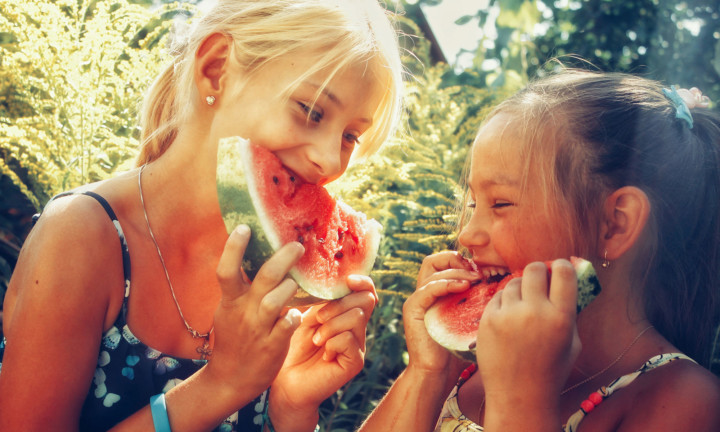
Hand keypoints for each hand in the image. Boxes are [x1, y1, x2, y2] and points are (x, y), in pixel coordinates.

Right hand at [206, 225, 303, 403]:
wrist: (230, 379)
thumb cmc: (234, 337)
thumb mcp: (229, 309)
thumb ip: (240, 286)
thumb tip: (252, 254)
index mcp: (230, 301)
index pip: (226, 270)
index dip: (233, 248)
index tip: (245, 227)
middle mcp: (244, 312)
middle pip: (262, 278)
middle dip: (282, 258)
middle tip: (298, 245)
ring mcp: (258, 329)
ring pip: (275, 301)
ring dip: (290, 288)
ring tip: (297, 281)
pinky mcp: (272, 346)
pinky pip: (286, 326)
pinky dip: (293, 317)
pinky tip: (298, 314)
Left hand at [268, 275, 377, 428]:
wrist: (286, 381)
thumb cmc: (292, 346)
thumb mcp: (304, 315)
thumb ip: (319, 299)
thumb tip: (326, 278)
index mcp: (347, 312)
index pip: (367, 291)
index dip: (362, 281)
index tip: (347, 279)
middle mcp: (357, 328)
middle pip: (365, 300)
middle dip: (338, 304)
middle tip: (318, 318)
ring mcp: (358, 345)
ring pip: (356, 317)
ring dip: (331, 325)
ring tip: (316, 339)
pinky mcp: (355, 362)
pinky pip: (349, 340)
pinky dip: (332, 342)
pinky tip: (322, 353)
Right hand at [403, 251, 477, 372]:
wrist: (437, 373)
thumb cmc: (458, 350)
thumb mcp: (472, 320)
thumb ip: (480, 303)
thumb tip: (506, 288)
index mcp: (436, 292)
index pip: (444, 262)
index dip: (463, 260)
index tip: (483, 270)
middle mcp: (424, 292)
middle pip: (434, 259)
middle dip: (457, 259)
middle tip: (478, 271)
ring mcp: (417, 299)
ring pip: (432, 269)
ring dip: (456, 270)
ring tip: (476, 278)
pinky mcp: (412, 309)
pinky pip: (428, 288)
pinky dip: (446, 283)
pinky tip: (463, 286)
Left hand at [476, 260, 580, 409]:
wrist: (519, 395)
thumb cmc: (550, 370)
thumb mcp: (572, 342)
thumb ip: (570, 312)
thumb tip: (568, 280)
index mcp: (561, 317)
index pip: (563, 272)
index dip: (561, 266)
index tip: (558, 269)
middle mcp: (535, 312)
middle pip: (534, 269)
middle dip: (537, 271)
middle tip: (538, 279)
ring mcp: (508, 315)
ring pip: (513, 282)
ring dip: (519, 288)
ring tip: (522, 305)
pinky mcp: (488, 320)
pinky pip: (497, 297)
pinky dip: (504, 303)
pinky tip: (508, 318)